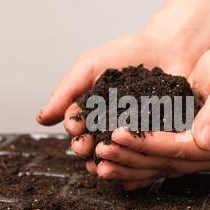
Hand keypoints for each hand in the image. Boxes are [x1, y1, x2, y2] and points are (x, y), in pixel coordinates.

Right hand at [37, 30, 203, 189]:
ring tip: (106, 162)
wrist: (168, 46)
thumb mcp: (91, 65)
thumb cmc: (127, 52)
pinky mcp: (156, 138)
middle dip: (88, 148)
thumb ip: (67, 90)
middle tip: (88, 147)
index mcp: (92, 112)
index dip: (75, 130)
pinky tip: (133, 163)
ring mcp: (133, 134)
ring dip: (109, 160)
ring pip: (117, 153)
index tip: (76, 129)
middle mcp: (110, 126)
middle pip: (94, 144)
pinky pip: (144, 152)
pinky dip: (137, 159)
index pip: (77, 126)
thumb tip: (41, 119)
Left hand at [95, 45, 209, 189]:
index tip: (119, 134)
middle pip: (168, 162)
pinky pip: (159, 163)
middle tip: (101, 150)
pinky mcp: (186, 152)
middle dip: (132, 156)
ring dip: (129, 165)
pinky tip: (115, 167)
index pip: (183, 149)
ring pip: (160, 167)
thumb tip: (204, 141)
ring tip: (100, 163)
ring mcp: (200, 158)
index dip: (150, 143)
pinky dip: (136, 165)